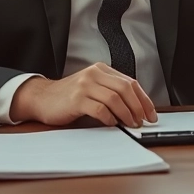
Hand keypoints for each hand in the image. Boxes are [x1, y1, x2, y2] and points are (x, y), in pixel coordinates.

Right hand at [10, 63, 158, 127]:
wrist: (42, 98)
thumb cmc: (69, 97)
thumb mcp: (93, 88)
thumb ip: (111, 92)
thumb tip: (137, 109)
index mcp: (101, 69)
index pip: (130, 82)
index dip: (144, 99)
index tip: (151, 114)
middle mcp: (94, 74)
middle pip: (125, 89)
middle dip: (138, 107)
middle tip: (142, 121)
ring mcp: (84, 85)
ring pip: (115, 98)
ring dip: (126, 114)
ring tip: (130, 124)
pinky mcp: (76, 99)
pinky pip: (100, 109)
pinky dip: (109, 118)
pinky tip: (112, 123)